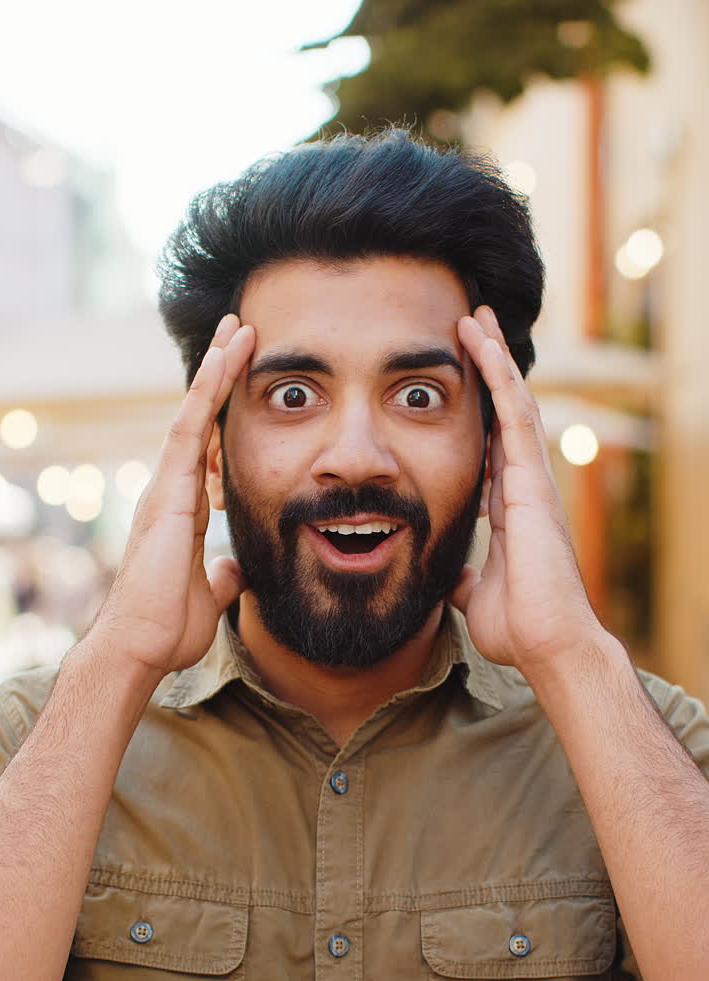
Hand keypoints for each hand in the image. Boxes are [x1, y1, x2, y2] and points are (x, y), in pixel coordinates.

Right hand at [91, 314, 255, 680]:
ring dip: (217, 369)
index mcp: (182, 508)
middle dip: (219, 374)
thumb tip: (234, 568)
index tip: (242, 378)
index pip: (207, 446)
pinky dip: (207, 393)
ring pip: (193, 413)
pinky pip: (188, 430)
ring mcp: (166, 487)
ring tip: (239, 328)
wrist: (141, 646)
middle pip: (198, 418)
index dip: (224, 410)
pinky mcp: (167, 492)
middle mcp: (170, 489)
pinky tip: (223, 360)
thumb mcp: (210, 594)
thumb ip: (222, 574)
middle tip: (239, 330)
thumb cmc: (167, 626)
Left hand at [450, 305, 601, 678]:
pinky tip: (482, 342)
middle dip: (487, 369)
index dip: (477, 410)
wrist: (547, 643)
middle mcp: (522, 485)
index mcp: (508, 507)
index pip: (490, 445)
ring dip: (492, 357)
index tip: (460, 381)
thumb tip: (454, 577)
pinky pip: (515, 414)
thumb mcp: (476, 594)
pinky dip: (498, 375)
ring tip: (473, 316)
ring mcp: (531, 479)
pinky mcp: (532, 479)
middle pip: (503, 413)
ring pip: (511, 402)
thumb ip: (467, 577)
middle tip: (469, 325)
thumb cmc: (520, 626)